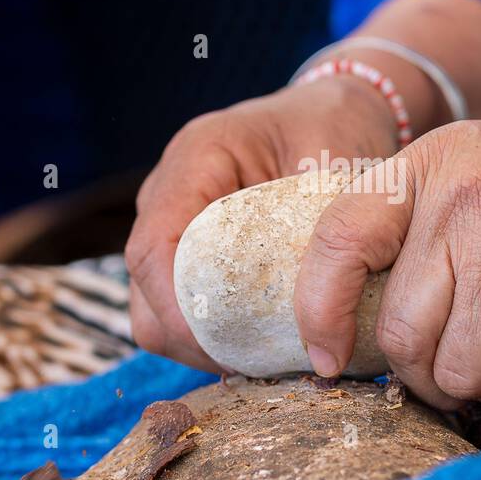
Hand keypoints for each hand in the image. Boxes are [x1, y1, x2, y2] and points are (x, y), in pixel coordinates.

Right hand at [125, 76, 400, 369]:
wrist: (334, 114)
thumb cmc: (334, 129)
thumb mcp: (334, 165)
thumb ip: (316, 226)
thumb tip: (315, 306)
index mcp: (196, 157)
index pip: (154, 247)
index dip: (176, 307)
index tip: (222, 347)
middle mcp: (170, 191)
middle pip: (145, 287)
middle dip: (190, 337)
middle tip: (252, 365)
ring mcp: (174, 223)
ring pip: (155, 307)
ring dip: (200, 342)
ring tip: (260, 359)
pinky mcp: (190, 252)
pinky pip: (181, 307)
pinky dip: (213, 335)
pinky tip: (260, 346)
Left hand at [293, 118, 480, 409]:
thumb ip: (420, 223)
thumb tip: (357, 323)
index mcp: (434, 166)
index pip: (338, 240)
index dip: (320, 310)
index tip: (329, 356)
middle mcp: (466, 207)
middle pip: (403, 338)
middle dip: (430, 372)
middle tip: (468, 360)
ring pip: (461, 375)